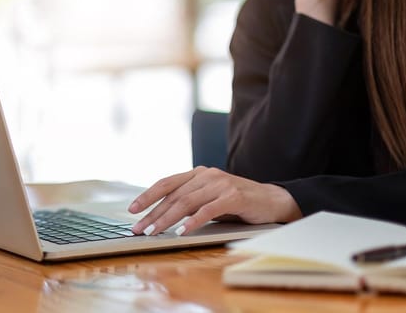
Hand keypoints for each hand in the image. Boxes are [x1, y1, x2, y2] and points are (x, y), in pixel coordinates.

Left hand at [128, 166, 302, 235]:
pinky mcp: (234, 196)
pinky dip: (193, 221)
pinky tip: (182, 231)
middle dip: (153, 213)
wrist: (273, 201)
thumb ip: (190, 201)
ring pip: (186, 202)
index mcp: (198, 174)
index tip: (132, 210)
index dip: (147, 196)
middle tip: (139, 229)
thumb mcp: (209, 198)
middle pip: (173, 195)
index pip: (166, 183)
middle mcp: (207, 175)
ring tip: (154, 232)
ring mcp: (220, 184)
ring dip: (167, 219)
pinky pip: (208, 210)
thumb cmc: (238, 202)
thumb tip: (160, 216)